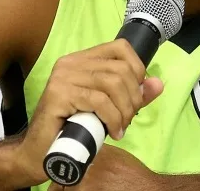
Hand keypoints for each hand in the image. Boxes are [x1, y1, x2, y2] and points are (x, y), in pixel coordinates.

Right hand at [14, 39, 163, 184]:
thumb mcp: (110, 107)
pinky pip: (99, 101)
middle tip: (129, 117)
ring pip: (112, 84)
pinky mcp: (58, 94)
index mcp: (83, 59)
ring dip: (124, 109)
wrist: (40, 152)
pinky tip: (114, 131)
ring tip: (121, 126)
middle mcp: (71, 62)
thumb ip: (133, 94)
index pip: (120, 47)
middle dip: (133, 96)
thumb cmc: (73, 127)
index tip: (137, 93)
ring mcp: (63, 76)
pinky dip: (113, 118)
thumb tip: (158, 84)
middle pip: (120, 69)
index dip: (137, 67)